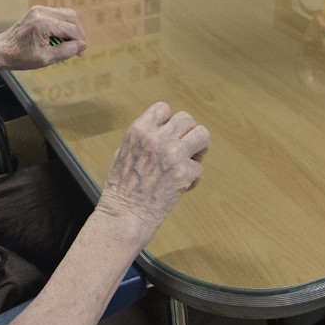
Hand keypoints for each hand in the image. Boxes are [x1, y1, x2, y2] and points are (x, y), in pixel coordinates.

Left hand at [0, 5, 85, 68]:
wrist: (1, 50)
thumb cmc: (21, 57)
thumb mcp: (45, 59)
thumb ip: (65, 51)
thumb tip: (82, 45)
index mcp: (44, 24)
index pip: (72, 29)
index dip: (79, 41)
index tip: (80, 53)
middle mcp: (42, 12)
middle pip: (72, 17)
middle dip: (78, 32)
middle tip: (77, 47)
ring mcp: (39, 9)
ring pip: (66, 13)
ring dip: (72, 27)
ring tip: (70, 42)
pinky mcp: (37, 10)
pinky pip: (57, 13)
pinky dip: (63, 23)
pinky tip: (60, 36)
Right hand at [98, 102, 208, 241]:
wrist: (124, 215)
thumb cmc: (121, 188)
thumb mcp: (123, 151)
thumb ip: (143, 138)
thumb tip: (163, 130)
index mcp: (138, 130)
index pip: (163, 108)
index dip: (168, 123)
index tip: (166, 137)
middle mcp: (156, 137)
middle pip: (186, 119)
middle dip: (187, 134)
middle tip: (184, 150)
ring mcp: (171, 154)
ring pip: (202, 134)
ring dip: (199, 148)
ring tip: (189, 162)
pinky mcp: (183, 173)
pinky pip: (199, 168)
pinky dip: (193, 178)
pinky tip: (181, 187)